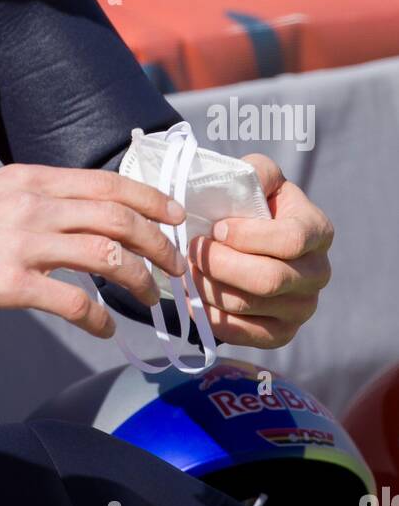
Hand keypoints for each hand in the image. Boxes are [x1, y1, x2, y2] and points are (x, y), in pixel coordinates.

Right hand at [0, 163, 189, 338]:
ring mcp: (22, 242)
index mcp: (30, 178)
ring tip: (150, 297)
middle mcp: (33, 204)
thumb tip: (69, 210)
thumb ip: (30, 196)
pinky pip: (72, 301)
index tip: (174, 215)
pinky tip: (103, 328)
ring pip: (106, 254)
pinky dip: (98, 317)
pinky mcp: (8, 284)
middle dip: (158, 242)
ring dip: (139, 278)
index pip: (108, 181)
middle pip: (118, 216)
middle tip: (176, 264)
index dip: (150, 198)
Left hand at [185, 153, 332, 347]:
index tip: (217, 227)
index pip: (289, 240)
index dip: (248, 236)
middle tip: (192, 250)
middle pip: (268, 279)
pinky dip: (212, 316)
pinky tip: (193, 296)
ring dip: (209, 287)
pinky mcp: (282, 333)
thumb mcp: (259, 177)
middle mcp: (318, 273)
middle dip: (221, 264)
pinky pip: (244, 333)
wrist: (252, 239)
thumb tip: (245, 182)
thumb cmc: (254, 203)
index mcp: (317, 231)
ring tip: (187, 268)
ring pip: (249, 305)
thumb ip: (256, 171)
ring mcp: (303, 308)